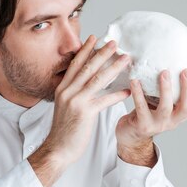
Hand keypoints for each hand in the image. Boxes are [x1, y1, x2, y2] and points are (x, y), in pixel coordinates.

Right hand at [29, 35, 130, 186]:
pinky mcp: (85, 112)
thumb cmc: (64, 129)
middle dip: (102, 53)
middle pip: (87, 67)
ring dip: (114, 67)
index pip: (75, 64)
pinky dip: (117, 94)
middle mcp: (67, 91)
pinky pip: (104, 99)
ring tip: (126, 59)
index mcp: (62, 88)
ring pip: (97, 79)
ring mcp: (75, 101)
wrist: (57, 148)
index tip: (95, 38)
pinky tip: (128, 90)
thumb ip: (73, 93)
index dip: (85, 50)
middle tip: (115, 43)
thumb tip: (85, 83)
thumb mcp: (64, 106)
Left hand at [115, 68, 186, 153]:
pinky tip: (135, 81)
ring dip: (166, 89)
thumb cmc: (148, 113)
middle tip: (186, 70)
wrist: (131, 135)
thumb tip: (175, 60)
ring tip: (164, 72)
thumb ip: (171, 90)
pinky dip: (138, 93)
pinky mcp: (143, 125)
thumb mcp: (163, 102)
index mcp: (181, 114)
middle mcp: (174, 121)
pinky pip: (141, 107)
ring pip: (166, 108)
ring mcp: (159, 125)